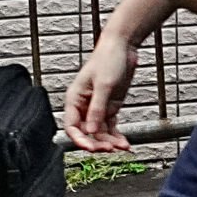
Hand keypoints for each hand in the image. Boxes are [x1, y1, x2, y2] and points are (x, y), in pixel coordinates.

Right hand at [63, 26, 140, 153]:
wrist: (123, 46)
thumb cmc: (108, 59)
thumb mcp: (104, 85)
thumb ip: (97, 109)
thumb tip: (91, 131)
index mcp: (75, 99)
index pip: (72, 126)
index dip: (80, 140)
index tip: (91, 148)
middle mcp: (84, 106)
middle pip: (87, 132)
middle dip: (97, 142)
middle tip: (110, 149)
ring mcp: (98, 107)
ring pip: (100, 132)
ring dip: (110, 141)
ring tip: (123, 147)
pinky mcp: (110, 107)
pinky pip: (111, 126)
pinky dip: (117, 136)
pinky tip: (125, 144)